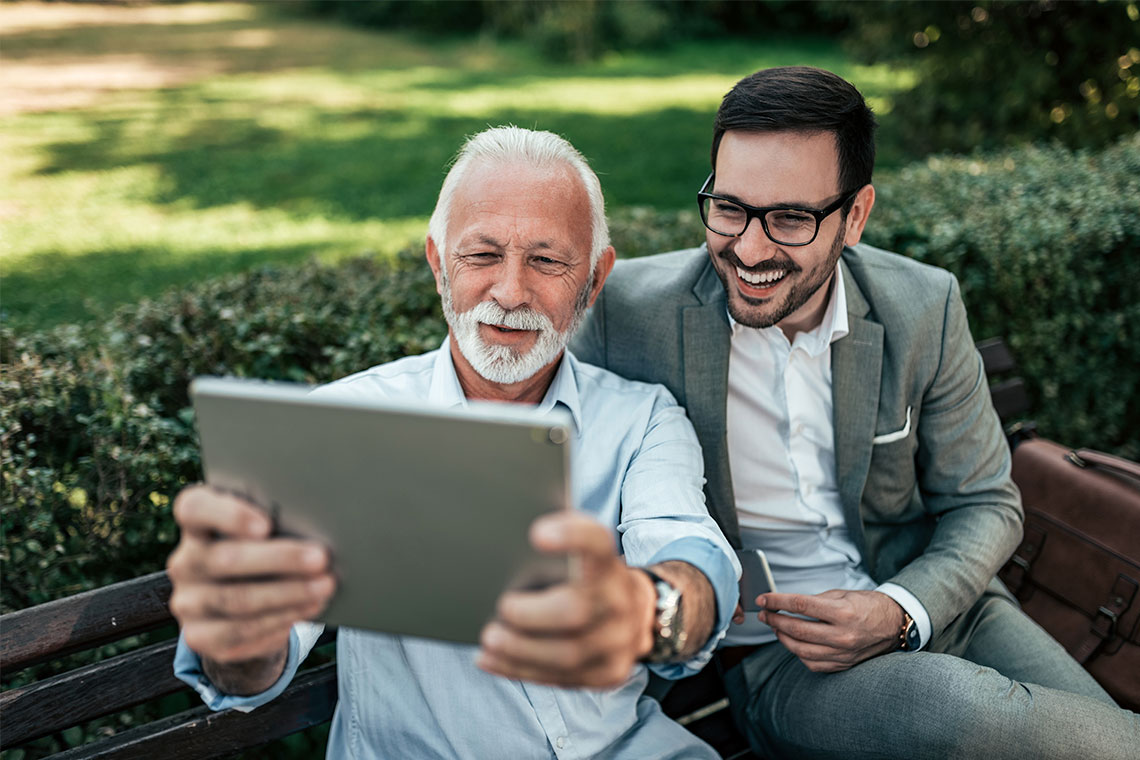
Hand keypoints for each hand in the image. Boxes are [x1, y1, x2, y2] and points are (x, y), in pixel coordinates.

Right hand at [166, 485, 335, 670]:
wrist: (244, 604)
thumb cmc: (265, 550)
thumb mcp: (266, 529)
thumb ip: (277, 522)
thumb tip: (318, 526)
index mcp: (195, 523)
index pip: (195, 509)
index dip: (229, 515)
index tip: (267, 525)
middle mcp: (185, 562)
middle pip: (225, 559)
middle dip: (279, 559)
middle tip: (321, 558)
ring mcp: (188, 602)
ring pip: (237, 600)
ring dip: (288, 594)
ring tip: (324, 586)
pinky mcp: (199, 636)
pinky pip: (241, 632)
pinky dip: (280, 620)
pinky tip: (308, 609)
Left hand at [476, 511, 655, 688]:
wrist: (638, 614)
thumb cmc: (590, 578)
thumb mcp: (582, 555)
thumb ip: (554, 546)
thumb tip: (499, 544)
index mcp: (608, 565)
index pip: (597, 544)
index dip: (572, 536)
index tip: (537, 534)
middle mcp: (620, 603)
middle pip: (576, 611)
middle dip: (531, 615)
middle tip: (501, 607)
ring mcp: (619, 643)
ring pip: (567, 655)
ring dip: (519, 650)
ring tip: (488, 639)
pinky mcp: (608, 673)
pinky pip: (561, 679)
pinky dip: (519, 669)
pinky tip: (490, 659)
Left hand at [757, 589, 903, 672]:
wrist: (893, 625)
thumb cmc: (867, 605)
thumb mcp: (841, 594)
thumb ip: (814, 600)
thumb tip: (786, 604)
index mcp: (843, 612)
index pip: (801, 605)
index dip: (777, 601)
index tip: (763, 599)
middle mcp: (843, 635)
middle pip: (797, 629)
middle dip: (775, 620)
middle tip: (764, 614)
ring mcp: (843, 653)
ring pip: (801, 650)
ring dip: (782, 638)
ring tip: (775, 627)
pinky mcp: (843, 664)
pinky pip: (812, 663)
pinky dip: (797, 653)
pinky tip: (792, 642)